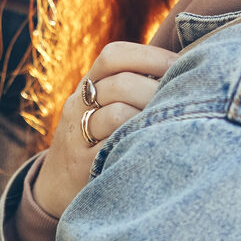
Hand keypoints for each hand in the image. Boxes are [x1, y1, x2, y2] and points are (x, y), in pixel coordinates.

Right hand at [35, 41, 175, 216]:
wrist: (54, 184)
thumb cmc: (95, 140)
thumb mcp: (102, 107)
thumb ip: (132, 87)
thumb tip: (186, 67)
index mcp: (88, 86)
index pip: (113, 56)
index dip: (149, 56)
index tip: (180, 64)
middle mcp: (78, 105)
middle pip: (120, 84)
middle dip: (157, 90)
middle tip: (184, 100)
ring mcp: (77, 135)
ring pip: (117, 115)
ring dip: (150, 117)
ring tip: (172, 124)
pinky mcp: (82, 165)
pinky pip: (112, 149)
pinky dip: (137, 143)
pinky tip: (157, 146)